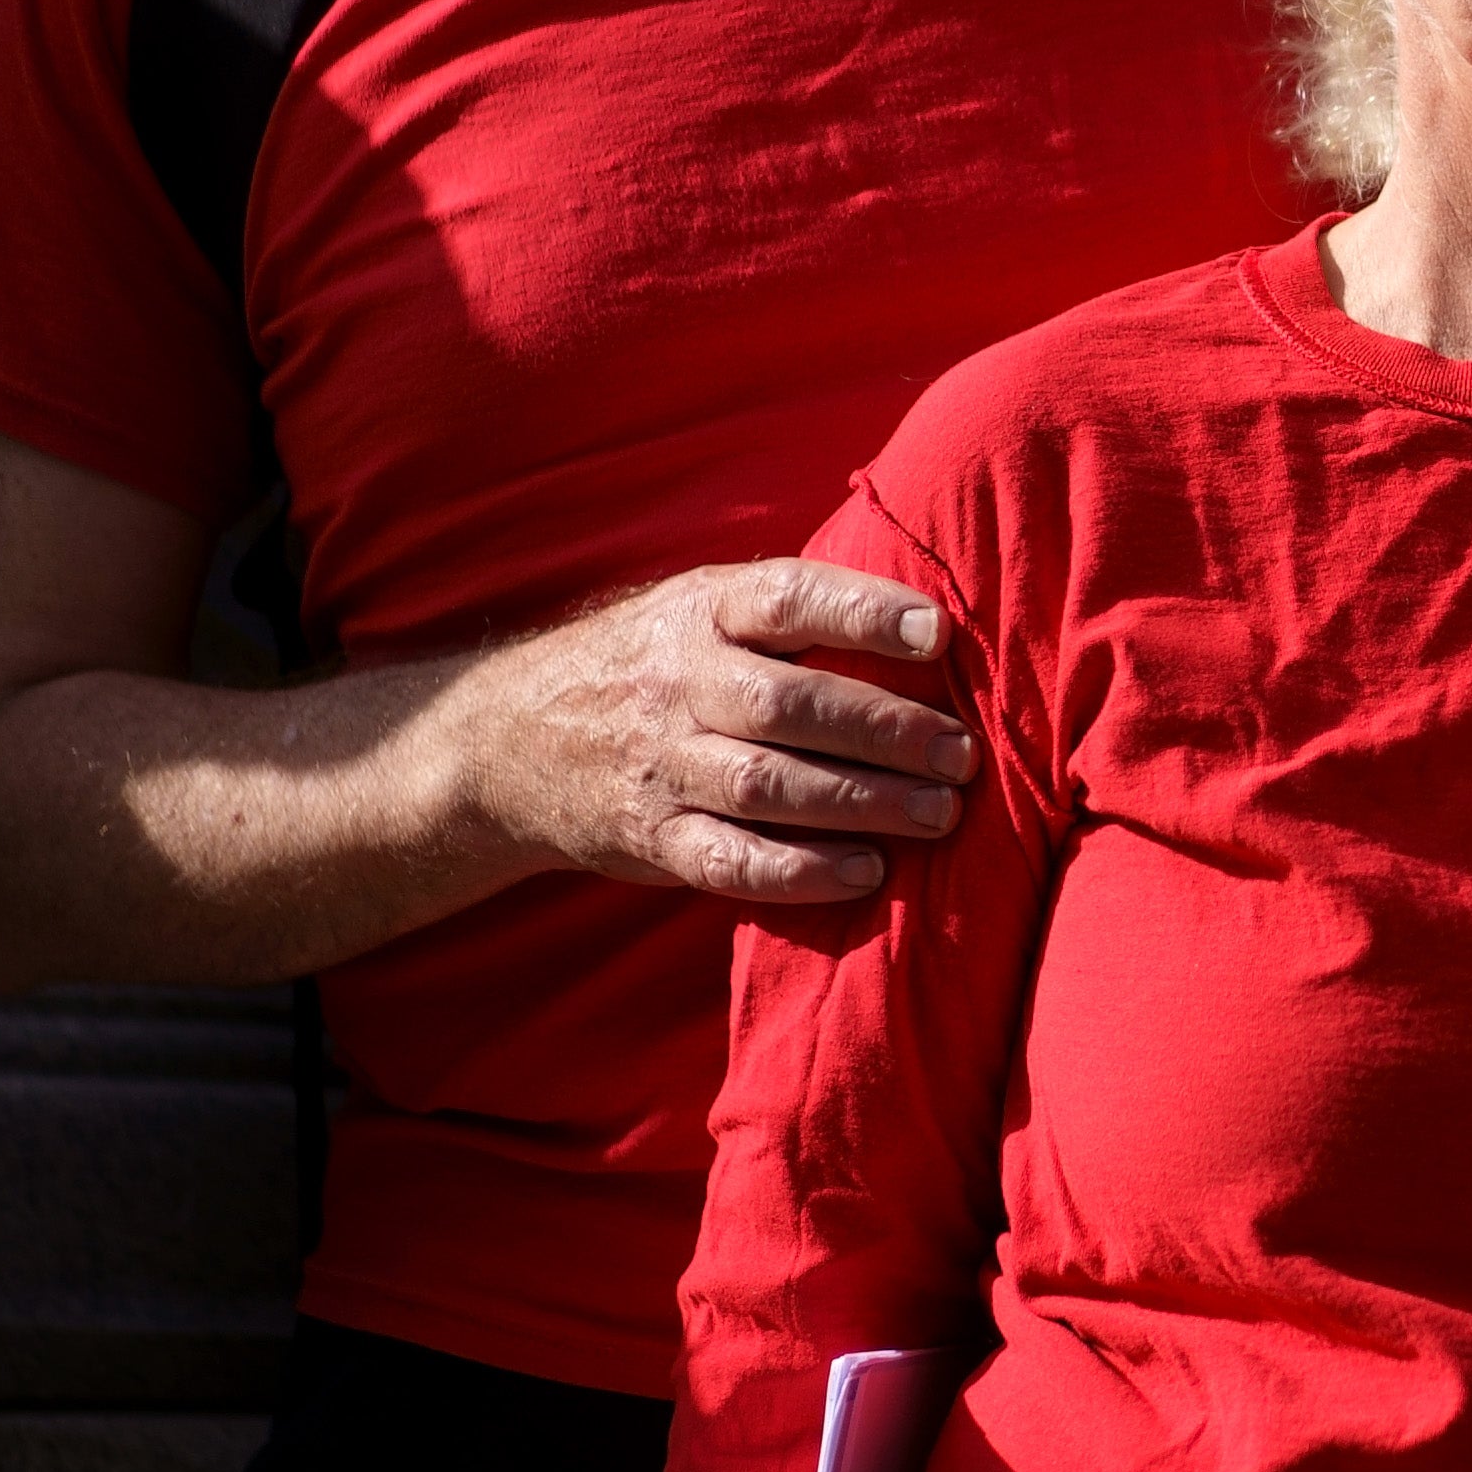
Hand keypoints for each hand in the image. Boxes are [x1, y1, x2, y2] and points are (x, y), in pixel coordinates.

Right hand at [433, 563, 982, 899]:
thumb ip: (789, 610)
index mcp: (701, 610)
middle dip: (886, 731)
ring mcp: (661, 764)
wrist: (508, 740)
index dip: (864, 614)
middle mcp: (678, 682)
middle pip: (790, 705)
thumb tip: (928, 620)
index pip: (786, 599)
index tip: (938, 633)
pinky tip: (867, 871)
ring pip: (768, 786)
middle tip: (962, 753)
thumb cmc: (651, 662)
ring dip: (863, 803)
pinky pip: (729, 861)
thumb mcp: (698, 605)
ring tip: (940, 812)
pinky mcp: (651, 837)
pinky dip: (801, 872)